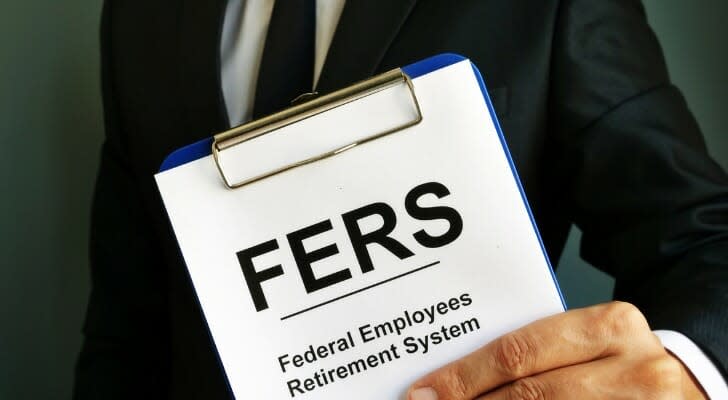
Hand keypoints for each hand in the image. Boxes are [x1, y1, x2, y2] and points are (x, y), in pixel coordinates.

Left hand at [407, 301, 706, 398]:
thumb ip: (534, 351)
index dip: (464, 376)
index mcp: (610, 326)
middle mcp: (634, 369)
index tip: (423, 392)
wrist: (688, 387)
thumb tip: (454, 379)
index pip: (519, 351)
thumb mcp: (586, 340)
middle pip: (531, 394)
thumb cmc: (620, 359)